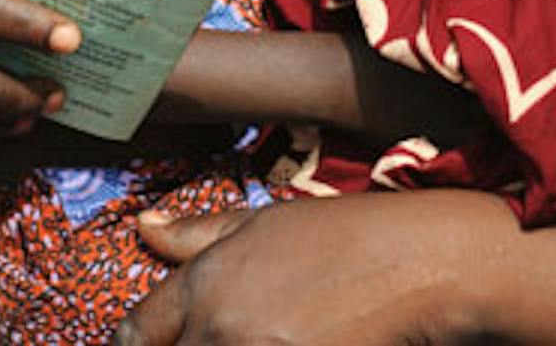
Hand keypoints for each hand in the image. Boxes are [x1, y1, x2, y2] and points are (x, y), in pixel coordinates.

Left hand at [114, 192, 509, 344]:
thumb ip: (199, 234)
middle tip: (226, 337)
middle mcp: (219, 326)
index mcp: (206, 280)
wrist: (420, 265)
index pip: (136, 332)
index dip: (135, 345)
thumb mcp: (267, 221)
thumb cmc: (348, 236)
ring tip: (260, 339)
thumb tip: (144, 229)